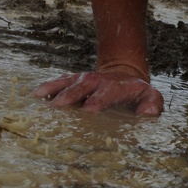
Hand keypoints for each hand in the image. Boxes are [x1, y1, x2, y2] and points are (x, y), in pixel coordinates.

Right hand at [32, 69, 163, 115]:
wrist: (123, 73)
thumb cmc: (137, 93)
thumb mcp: (151, 96)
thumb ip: (152, 104)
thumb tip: (146, 113)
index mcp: (116, 87)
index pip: (107, 93)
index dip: (98, 100)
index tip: (88, 109)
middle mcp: (97, 81)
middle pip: (83, 86)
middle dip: (70, 95)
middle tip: (57, 107)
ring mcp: (83, 79)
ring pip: (67, 82)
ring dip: (54, 89)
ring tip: (39, 98)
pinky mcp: (72, 80)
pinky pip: (58, 82)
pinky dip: (46, 87)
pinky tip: (34, 96)